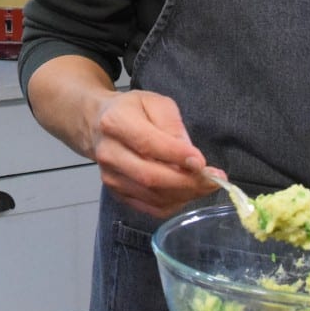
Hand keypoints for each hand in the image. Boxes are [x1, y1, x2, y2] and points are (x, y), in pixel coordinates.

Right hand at [88, 89, 213, 216]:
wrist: (96, 125)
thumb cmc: (131, 110)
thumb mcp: (154, 102)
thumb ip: (172, 124)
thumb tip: (189, 155)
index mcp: (116, 122)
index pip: (148, 144)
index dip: (177, 156)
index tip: (202, 162)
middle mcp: (109, 153)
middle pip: (150, 176)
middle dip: (187, 182)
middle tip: (213, 180)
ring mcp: (110, 177)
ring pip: (152, 196)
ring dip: (185, 194)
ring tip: (206, 185)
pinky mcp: (117, 194)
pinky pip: (150, 208)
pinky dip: (174, 203)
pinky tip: (187, 192)